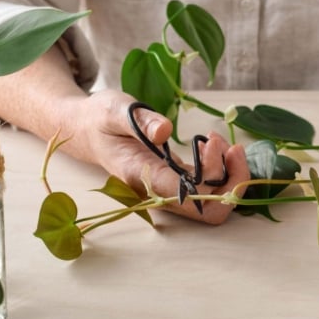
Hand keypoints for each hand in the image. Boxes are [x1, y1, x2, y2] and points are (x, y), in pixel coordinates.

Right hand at [65, 90, 249, 223]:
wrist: (85, 130)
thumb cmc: (98, 119)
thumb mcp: (115, 110)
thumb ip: (140, 120)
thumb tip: (165, 131)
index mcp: (145, 178)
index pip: (193, 197)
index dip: (214, 177)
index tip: (212, 142)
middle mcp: (160, 191)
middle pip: (212, 209)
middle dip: (233, 181)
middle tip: (232, 146)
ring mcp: (170, 189)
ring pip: (215, 201)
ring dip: (230, 174)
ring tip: (220, 139)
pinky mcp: (176, 181)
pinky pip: (209, 187)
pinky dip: (222, 168)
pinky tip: (214, 143)